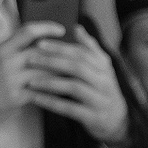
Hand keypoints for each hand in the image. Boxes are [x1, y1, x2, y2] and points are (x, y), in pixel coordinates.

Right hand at [0, 22, 66, 132]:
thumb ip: (12, 54)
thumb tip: (34, 48)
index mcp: (1, 50)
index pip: (27, 31)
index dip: (47, 27)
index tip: (62, 29)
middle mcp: (7, 60)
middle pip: (43, 51)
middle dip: (64, 54)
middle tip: (80, 55)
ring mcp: (11, 78)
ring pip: (46, 71)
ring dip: (63, 74)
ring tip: (77, 75)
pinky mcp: (15, 96)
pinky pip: (42, 91)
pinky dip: (55, 92)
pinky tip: (65, 94)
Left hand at [27, 25, 130, 145]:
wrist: (117, 120)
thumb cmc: (101, 90)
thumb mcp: (101, 68)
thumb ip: (89, 48)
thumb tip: (76, 27)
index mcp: (104, 67)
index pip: (82, 52)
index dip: (60, 47)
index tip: (39, 43)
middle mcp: (105, 81)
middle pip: (78, 67)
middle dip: (52, 62)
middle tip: (31, 59)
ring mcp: (100, 99)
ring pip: (74, 87)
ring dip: (50, 83)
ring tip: (30, 81)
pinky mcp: (94, 117)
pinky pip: (71, 108)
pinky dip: (52, 103)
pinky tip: (36, 99)